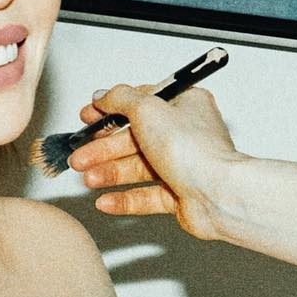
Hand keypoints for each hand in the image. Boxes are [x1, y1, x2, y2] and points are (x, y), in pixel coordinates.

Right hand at [67, 81, 245, 241]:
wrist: (216, 193)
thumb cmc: (194, 149)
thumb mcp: (148, 108)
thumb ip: (120, 99)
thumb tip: (104, 95)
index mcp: (184, 105)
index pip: (140, 103)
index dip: (110, 111)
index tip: (88, 117)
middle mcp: (184, 134)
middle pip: (134, 140)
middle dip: (103, 149)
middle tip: (81, 156)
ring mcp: (182, 166)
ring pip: (137, 169)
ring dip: (109, 173)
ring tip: (88, 179)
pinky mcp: (179, 195)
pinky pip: (146, 196)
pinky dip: (124, 199)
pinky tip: (105, 201)